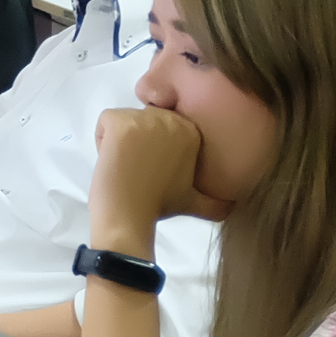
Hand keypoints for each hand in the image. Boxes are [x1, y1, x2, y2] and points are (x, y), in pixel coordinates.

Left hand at [90, 105, 218, 234]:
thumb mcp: (193, 201)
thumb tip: (233, 209)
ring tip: (126, 167)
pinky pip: (105, 121)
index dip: (154, 149)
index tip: (153, 170)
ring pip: (125, 120)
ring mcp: (145, 119)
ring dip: (121, 141)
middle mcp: (172, 119)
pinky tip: (113, 160)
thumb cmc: (159, 207)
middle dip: (139, 142)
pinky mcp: (120, 121)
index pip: (163, 126)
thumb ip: (214, 201)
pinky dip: (102, 139)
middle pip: (145, 120)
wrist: (130, 217)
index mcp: (193, 132)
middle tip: (139, 170)